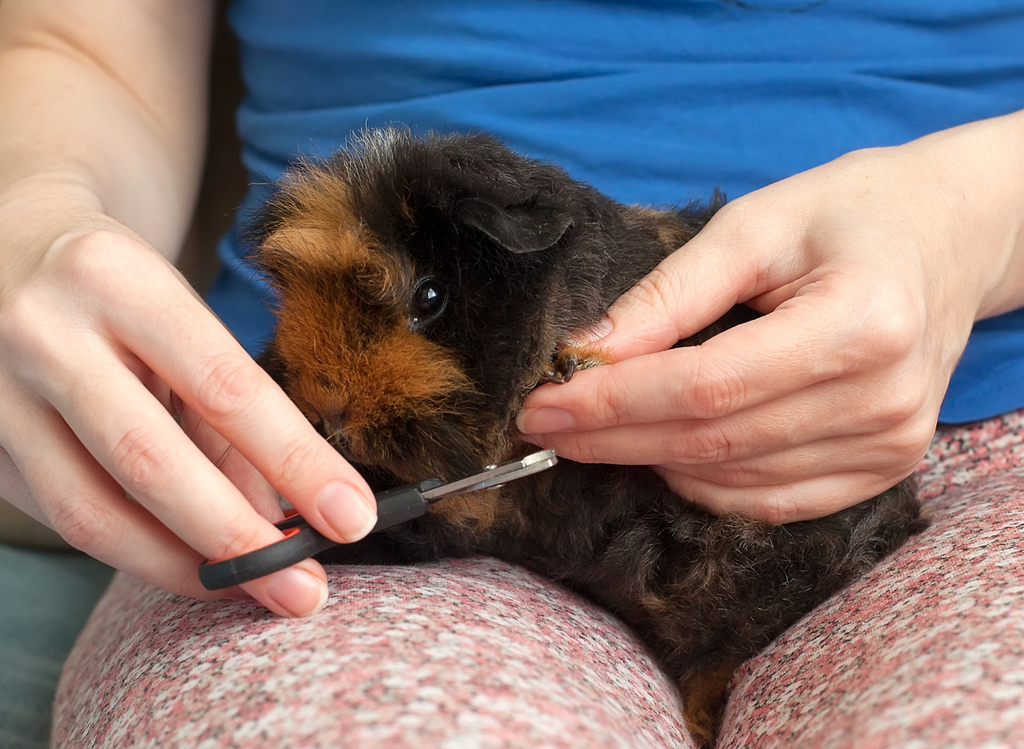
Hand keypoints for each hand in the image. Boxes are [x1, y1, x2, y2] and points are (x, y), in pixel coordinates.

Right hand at [0, 221, 376, 616]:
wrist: (5, 254)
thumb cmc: (120, 292)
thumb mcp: (185, 320)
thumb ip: (232, 417)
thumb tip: (284, 518)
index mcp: (118, 280)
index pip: (225, 386)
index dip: (295, 461)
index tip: (351, 515)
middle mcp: (45, 333)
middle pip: (152, 462)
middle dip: (238, 539)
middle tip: (304, 587)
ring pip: (95, 513)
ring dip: (184, 568)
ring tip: (249, 587)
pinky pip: (65, 522)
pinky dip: (136, 552)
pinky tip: (187, 562)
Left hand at [519, 113, 1023, 522]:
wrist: (948, 238)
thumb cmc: (849, 215)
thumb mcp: (754, 225)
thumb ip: (669, 293)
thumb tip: (586, 352)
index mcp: (860, 322)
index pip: (706, 386)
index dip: (614, 402)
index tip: (541, 402)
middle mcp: (883, 398)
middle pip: (712, 442)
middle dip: (612, 437)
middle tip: (543, 424)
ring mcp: (890, 443)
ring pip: (733, 480)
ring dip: (648, 461)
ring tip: (592, 433)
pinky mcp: (885, 468)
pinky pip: (772, 502)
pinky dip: (703, 485)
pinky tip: (661, 454)